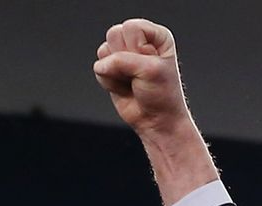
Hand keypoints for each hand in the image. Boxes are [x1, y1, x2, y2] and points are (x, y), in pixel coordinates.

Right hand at [93, 19, 188, 133]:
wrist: (157, 121)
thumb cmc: (162, 94)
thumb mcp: (149, 71)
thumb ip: (121, 61)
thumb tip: (99, 66)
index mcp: (156, 35)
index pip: (131, 27)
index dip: (137, 48)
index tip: (149, 64)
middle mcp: (139, 41)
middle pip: (114, 35)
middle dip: (124, 58)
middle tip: (139, 74)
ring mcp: (124, 55)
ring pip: (104, 51)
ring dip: (116, 71)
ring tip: (132, 80)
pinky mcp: (111, 70)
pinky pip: (98, 69)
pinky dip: (109, 82)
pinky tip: (124, 87)